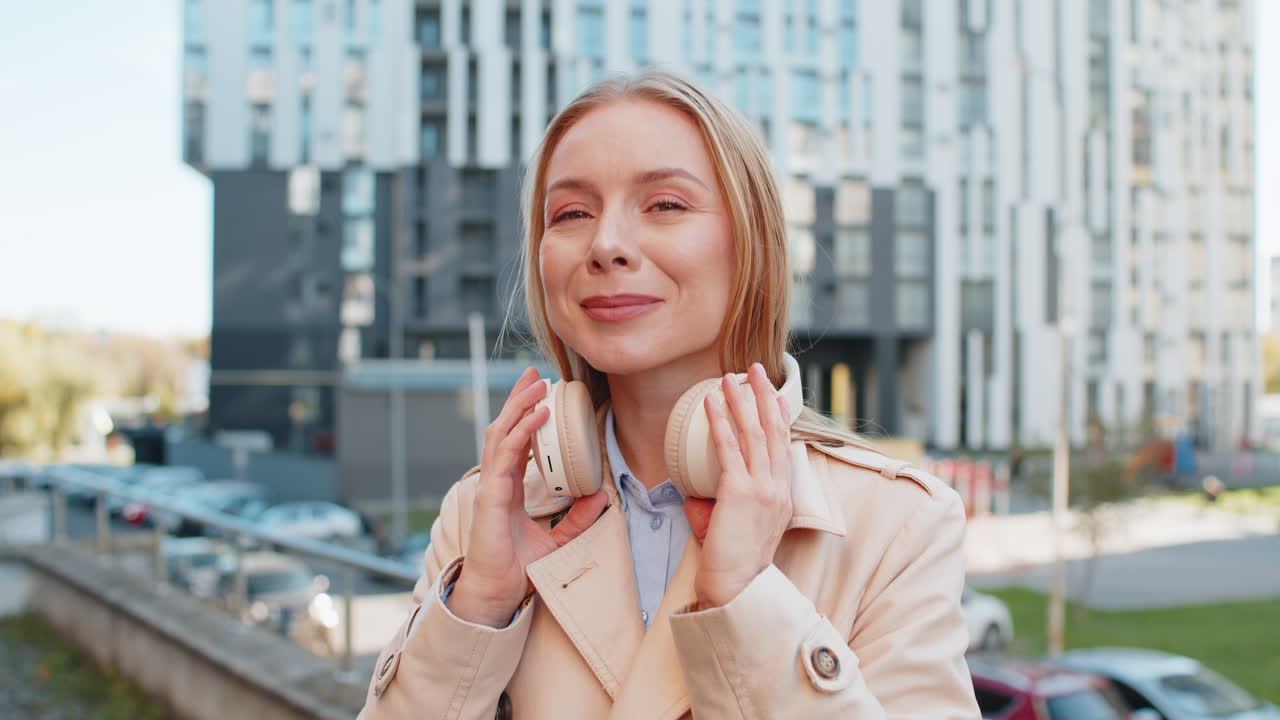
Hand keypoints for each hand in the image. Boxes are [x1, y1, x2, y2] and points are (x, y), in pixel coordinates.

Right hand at [448, 367, 608, 627]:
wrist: (497, 594)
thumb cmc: (517, 570)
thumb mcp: (557, 541)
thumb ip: (577, 520)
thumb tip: (600, 498)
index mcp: (507, 488)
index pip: (513, 442)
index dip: (524, 416)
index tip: (539, 394)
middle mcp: (496, 481)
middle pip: (504, 429)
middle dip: (518, 399)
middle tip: (534, 374)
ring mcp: (490, 486)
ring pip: (501, 434)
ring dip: (518, 406)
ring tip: (536, 384)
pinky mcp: (490, 496)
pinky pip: (506, 455)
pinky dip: (522, 432)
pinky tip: (537, 415)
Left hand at [683, 363, 792, 608]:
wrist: (736, 587)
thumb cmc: (732, 563)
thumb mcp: (732, 530)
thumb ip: (716, 509)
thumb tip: (694, 499)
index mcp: (782, 496)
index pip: (783, 447)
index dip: (779, 417)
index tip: (775, 394)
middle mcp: (778, 488)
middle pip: (773, 431)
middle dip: (765, 396)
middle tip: (756, 370)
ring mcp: (763, 489)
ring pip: (755, 433)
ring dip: (743, 401)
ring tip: (731, 377)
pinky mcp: (741, 492)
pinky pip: (730, 448)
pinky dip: (721, 421)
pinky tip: (711, 402)